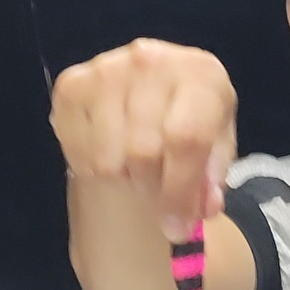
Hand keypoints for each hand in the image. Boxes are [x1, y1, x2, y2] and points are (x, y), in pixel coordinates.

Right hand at [50, 39, 236, 240]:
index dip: (180, 192)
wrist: (160, 89)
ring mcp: (107, 69)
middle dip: (153, 192)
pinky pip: (78, 151)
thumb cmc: (194, 120)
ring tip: (137, 171)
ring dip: (124, 180)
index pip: (186, 140)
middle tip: (159, 201)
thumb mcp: (217, 146)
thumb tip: (201, 209)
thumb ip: (213, 178)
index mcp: (200, 74)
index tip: (177, 228)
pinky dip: (94, 169)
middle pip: (144, 152)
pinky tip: (111, 156)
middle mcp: (152, 61)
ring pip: (109, 158)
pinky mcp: (72, 84)